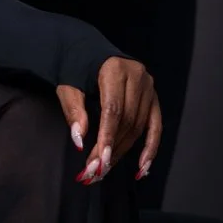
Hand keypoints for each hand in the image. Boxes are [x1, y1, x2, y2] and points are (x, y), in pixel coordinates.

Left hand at [55, 56, 161, 185]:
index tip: (98, 160)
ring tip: (105, 169)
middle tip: (95, 171)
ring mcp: (149, 87)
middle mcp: (138, 77)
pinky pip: (155, 126)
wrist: (89, 52)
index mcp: (115, 70)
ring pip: (139, 127)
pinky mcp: (153, 98)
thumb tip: (79, 141)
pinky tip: (143, 168)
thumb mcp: (67, 86)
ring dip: (122, 151)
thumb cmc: (75, 69)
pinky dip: (150, 148)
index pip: (113, 110)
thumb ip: (73, 111)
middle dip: (111, 149)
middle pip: (127, 121)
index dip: (107, 137)